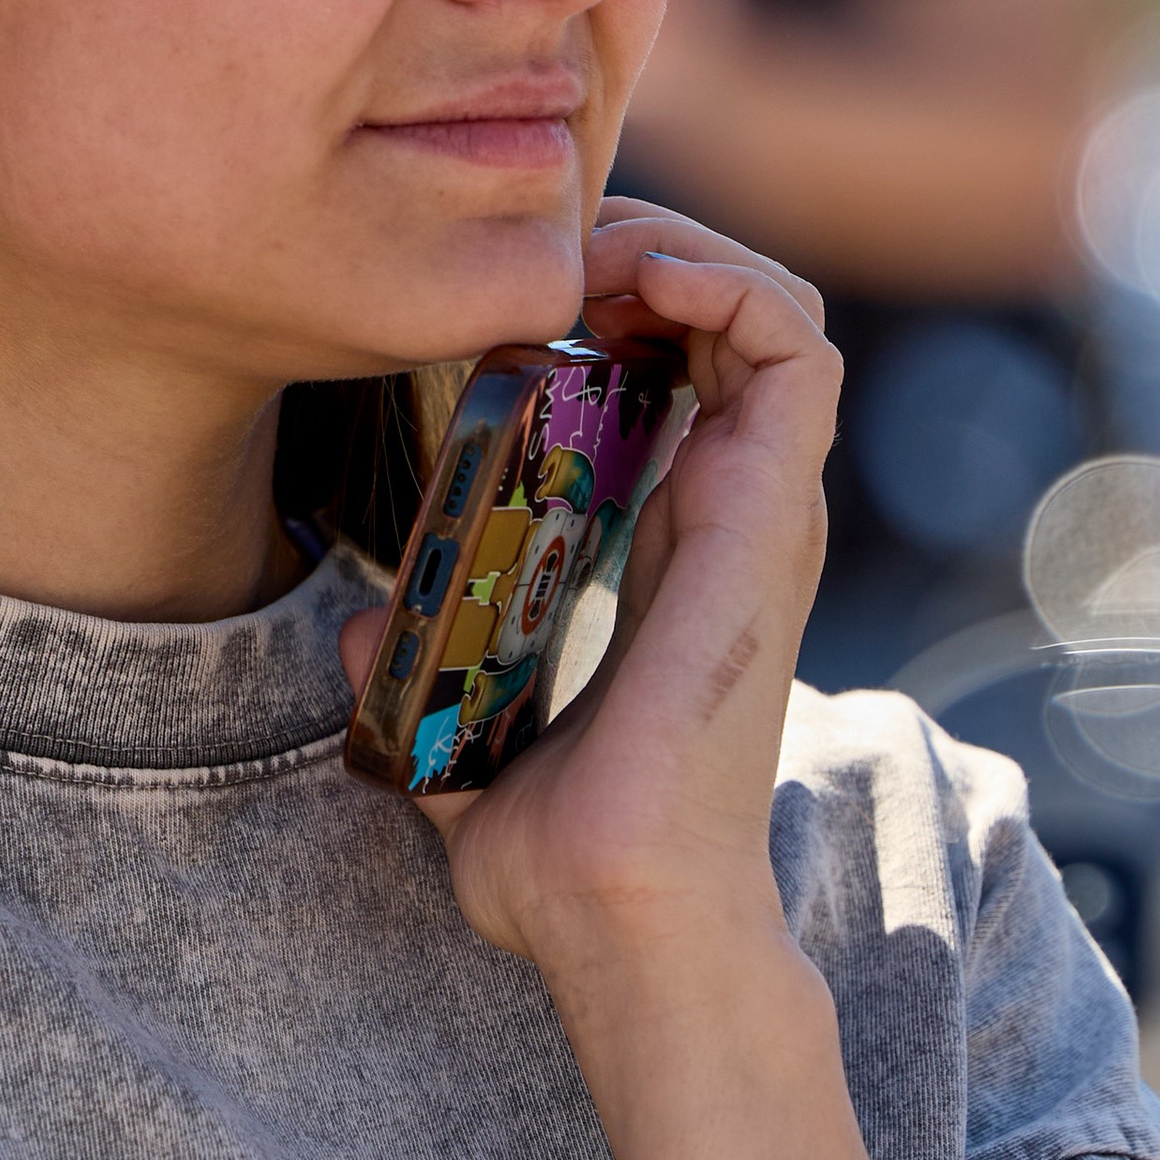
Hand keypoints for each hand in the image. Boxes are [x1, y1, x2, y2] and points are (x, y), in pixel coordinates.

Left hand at [339, 197, 839, 981]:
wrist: (617, 914)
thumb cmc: (560, 861)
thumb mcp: (462, 740)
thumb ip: (416, 673)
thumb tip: (361, 618)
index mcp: (677, 549)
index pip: (683, 375)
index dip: (616, 303)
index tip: (516, 299)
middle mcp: (735, 515)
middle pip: (731, 316)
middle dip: (646, 247)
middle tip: (548, 254)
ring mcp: (764, 511)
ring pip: (777, 307)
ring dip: (688, 245)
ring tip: (595, 249)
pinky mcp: (773, 514)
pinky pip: (797, 348)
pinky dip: (727, 282)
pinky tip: (636, 281)